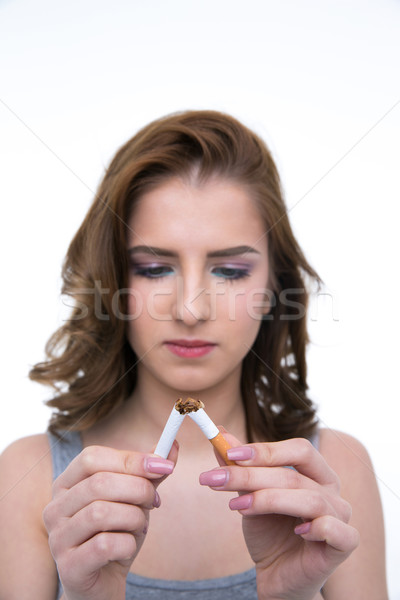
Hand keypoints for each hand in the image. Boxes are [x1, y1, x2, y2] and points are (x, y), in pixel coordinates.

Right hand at [43, 442, 177, 599]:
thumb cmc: (116, 534)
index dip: (130, 459)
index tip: (162, 466)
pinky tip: (128, 547)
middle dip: (138, 489)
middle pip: (99, 483)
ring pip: (102, 513)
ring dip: (134, 518)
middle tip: (154, 501)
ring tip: (139, 526)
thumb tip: (173, 447)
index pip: (92, 457)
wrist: (103, 584)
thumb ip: (149, 474)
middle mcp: (55, 508)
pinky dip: (128, 544)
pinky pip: (104, 545)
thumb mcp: (133, 500)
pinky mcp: (68, 567)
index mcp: (67, 483)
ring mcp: (57, 538)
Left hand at [200, 431, 358, 599]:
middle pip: (295, 475)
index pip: (298, 449)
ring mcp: (340, 516)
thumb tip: (220, 433)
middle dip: (252, 476)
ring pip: (309, 499)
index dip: (265, 449)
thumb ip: (240, 466)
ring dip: (268, 500)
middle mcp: (331, 490)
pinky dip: (316, 527)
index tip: (229, 453)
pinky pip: (335, 529)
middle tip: (217, 479)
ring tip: (237, 506)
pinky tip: (297, 532)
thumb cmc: (269, 531)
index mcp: (315, 472)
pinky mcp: (344, 544)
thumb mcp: (249, 495)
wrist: (276, 576)